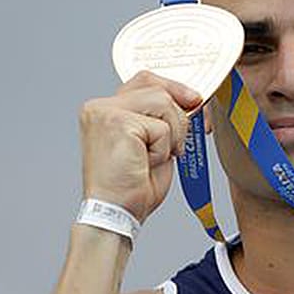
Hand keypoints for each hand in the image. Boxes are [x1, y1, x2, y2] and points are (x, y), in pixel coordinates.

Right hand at [78, 71, 201, 221]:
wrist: (115, 214)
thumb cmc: (131, 186)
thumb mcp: (151, 144)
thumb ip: (161, 119)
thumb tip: (190, 100)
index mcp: (105, 109)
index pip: (144, 79)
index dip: (173, 87)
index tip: (194, 99)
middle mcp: (100, 107)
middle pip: (156, 87)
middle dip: (178, 114)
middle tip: (178, 143)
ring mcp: (106, 113)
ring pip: (163, 102)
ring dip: (171, 135)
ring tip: (155, 158)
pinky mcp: (118, 123)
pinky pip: (162, 127)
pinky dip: (164, 149)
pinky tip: (146, 164)